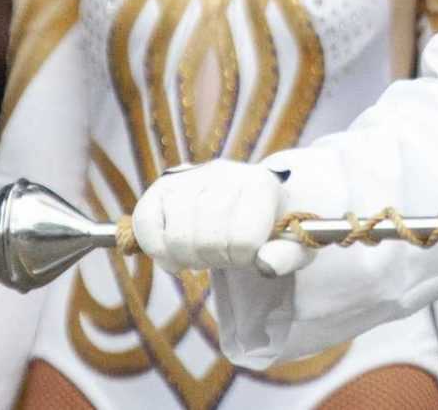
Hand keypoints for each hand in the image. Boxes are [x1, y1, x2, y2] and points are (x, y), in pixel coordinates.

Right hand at [132, 161, 316, 278]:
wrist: (247, 203)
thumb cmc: (269, 228)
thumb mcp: (292, 245)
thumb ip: (286, 256)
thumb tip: (266, 264)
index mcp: (261, 184)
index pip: (244, 238)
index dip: (244, 258)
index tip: (249, 253)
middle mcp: (225, 172)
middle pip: (207, 239)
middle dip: (215, 259)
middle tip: (222, 255)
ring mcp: (192, 176)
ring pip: (176, 235)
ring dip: (187, 257)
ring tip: (201, 252)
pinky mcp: (163, 186)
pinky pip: (145, 222)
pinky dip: (155, 248)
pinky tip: (172, 251)